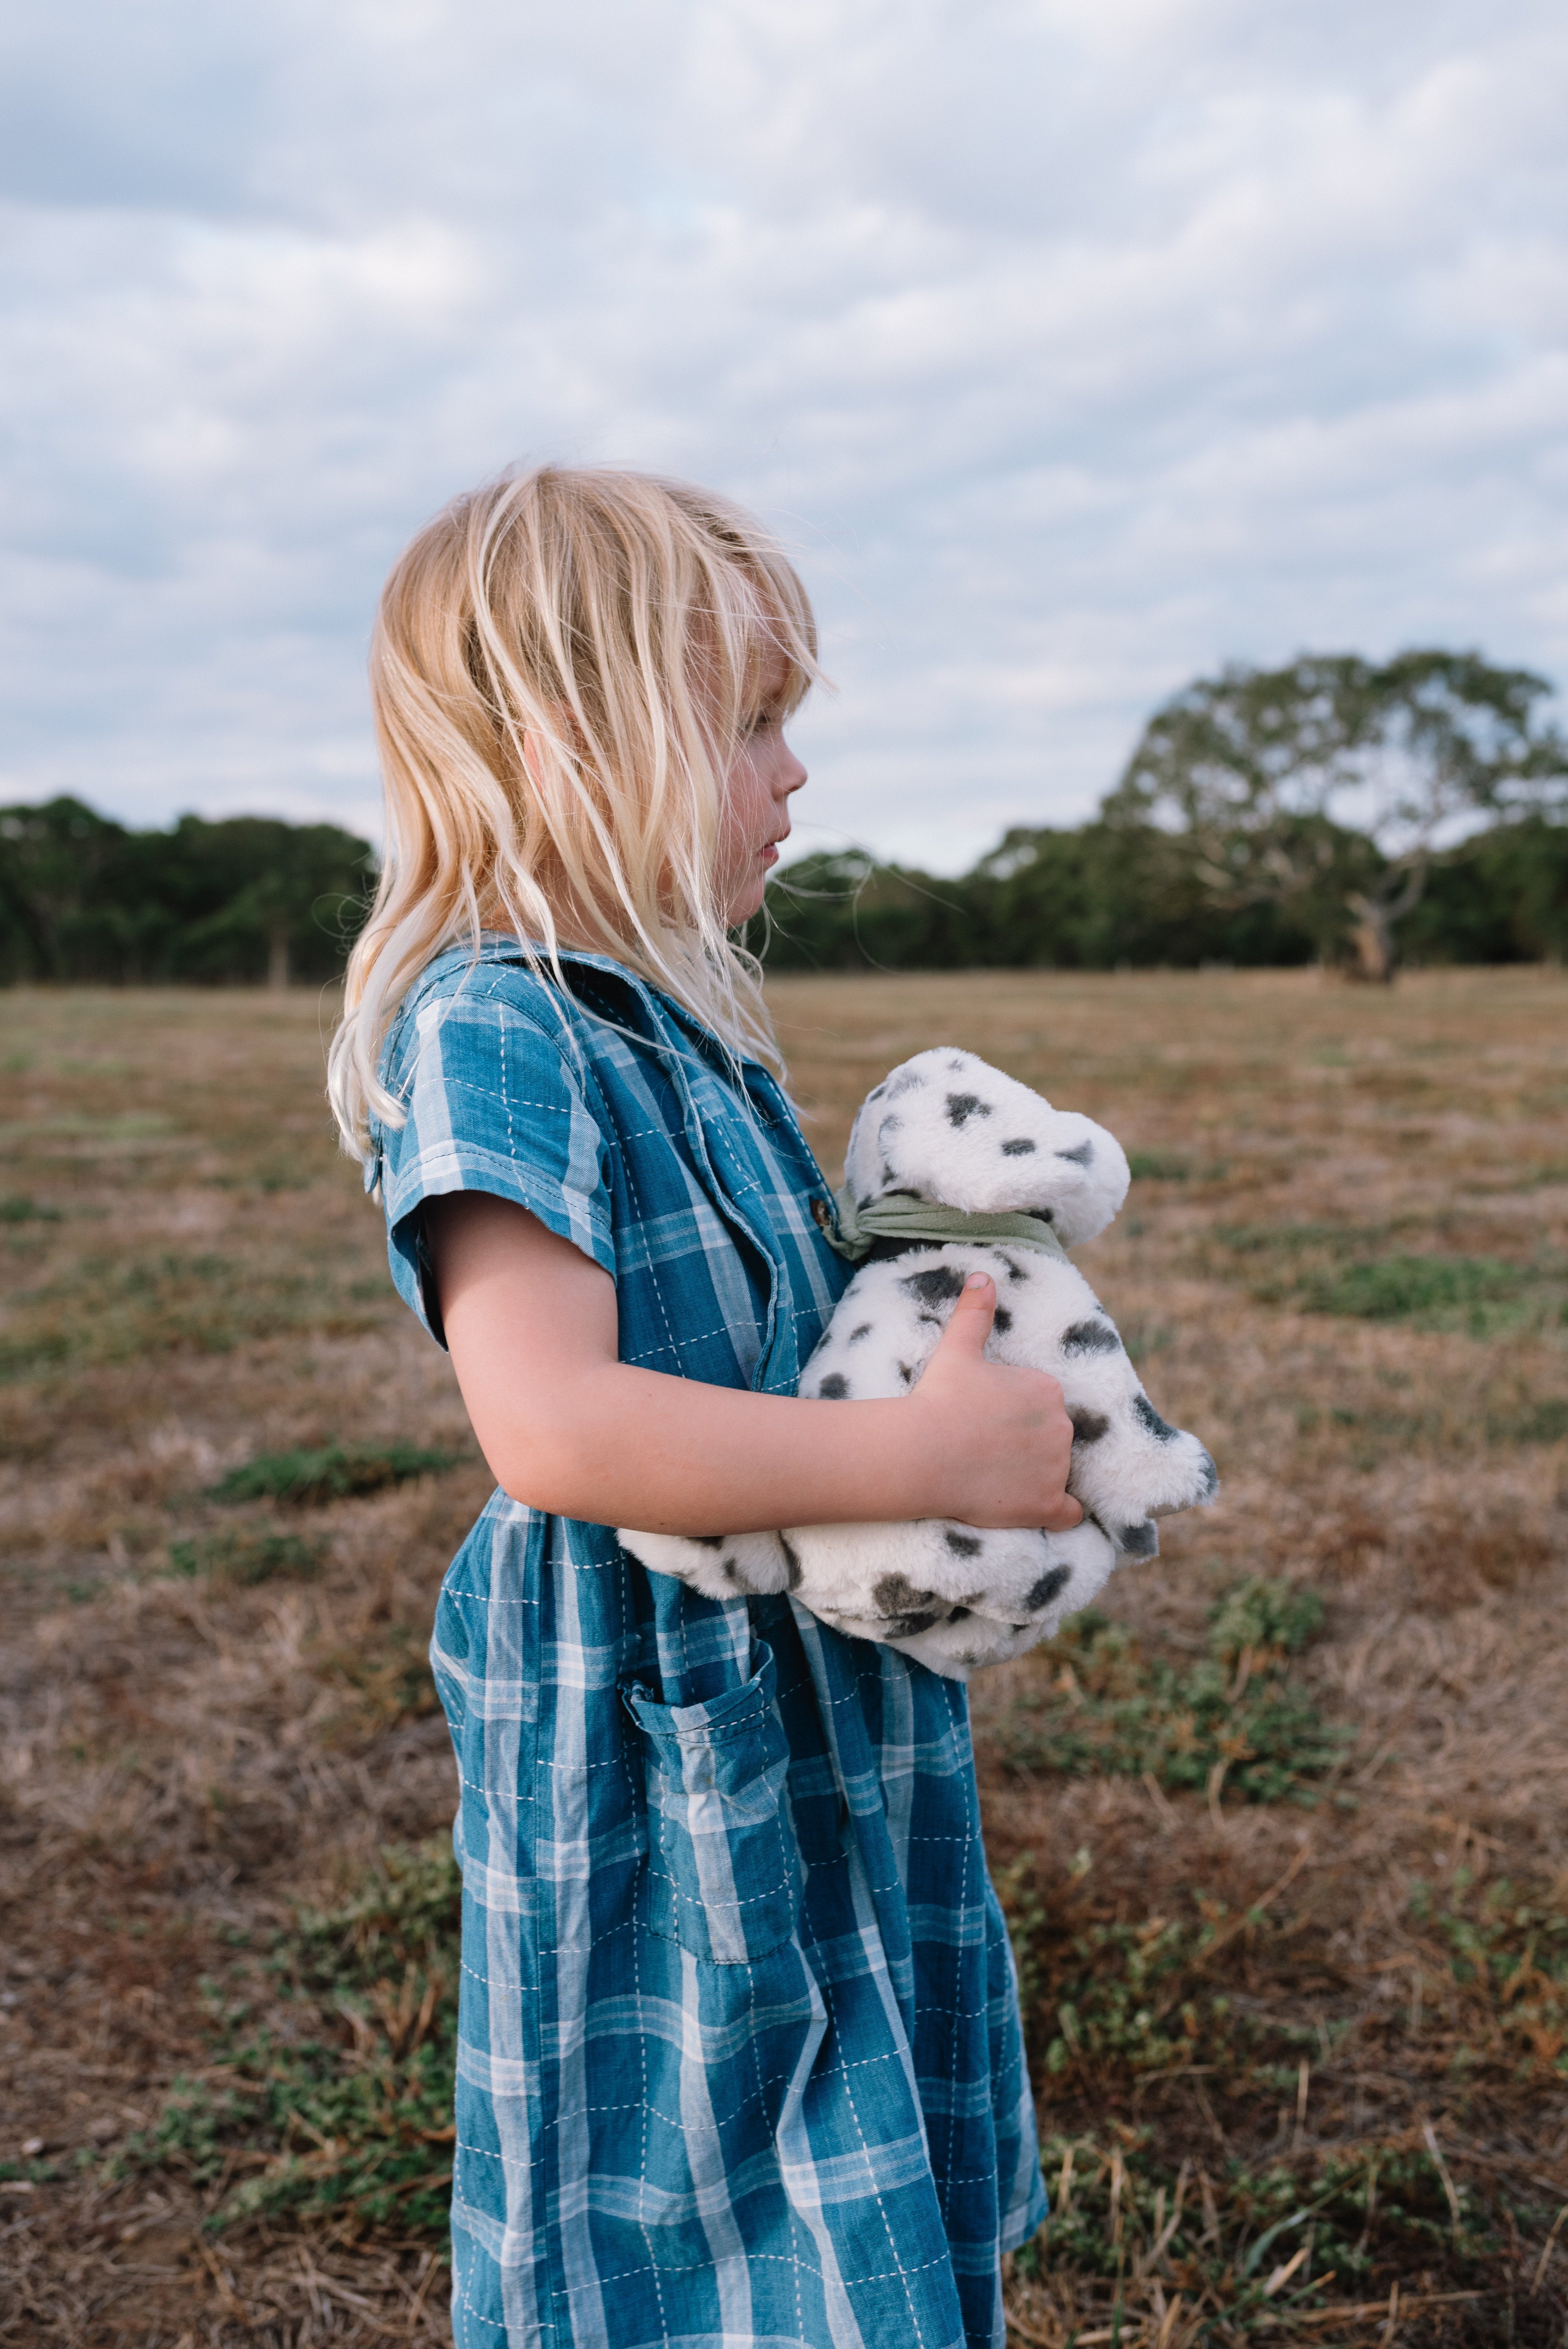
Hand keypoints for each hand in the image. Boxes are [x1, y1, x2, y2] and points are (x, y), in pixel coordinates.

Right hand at [907, 1272, 1082, 1531]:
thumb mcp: (957, 1348)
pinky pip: (1070, 1513)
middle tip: (988, 1449)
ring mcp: (1056, 1468)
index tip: (988, 1420)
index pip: (1043, 1404)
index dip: (1016, 1414)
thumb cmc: (938, 1399)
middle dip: (1029, 1444)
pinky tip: (1038, 1509)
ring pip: (1058, 1472)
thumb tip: (983, 1276)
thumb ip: (975, 1312)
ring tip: (996, 1477)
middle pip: (1053, 1438)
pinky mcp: (1047, 1505)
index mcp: (1048, 1389)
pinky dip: (1060, 1512)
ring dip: (1037, 1476)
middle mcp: (1062, 1427)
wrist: (921, 1453)